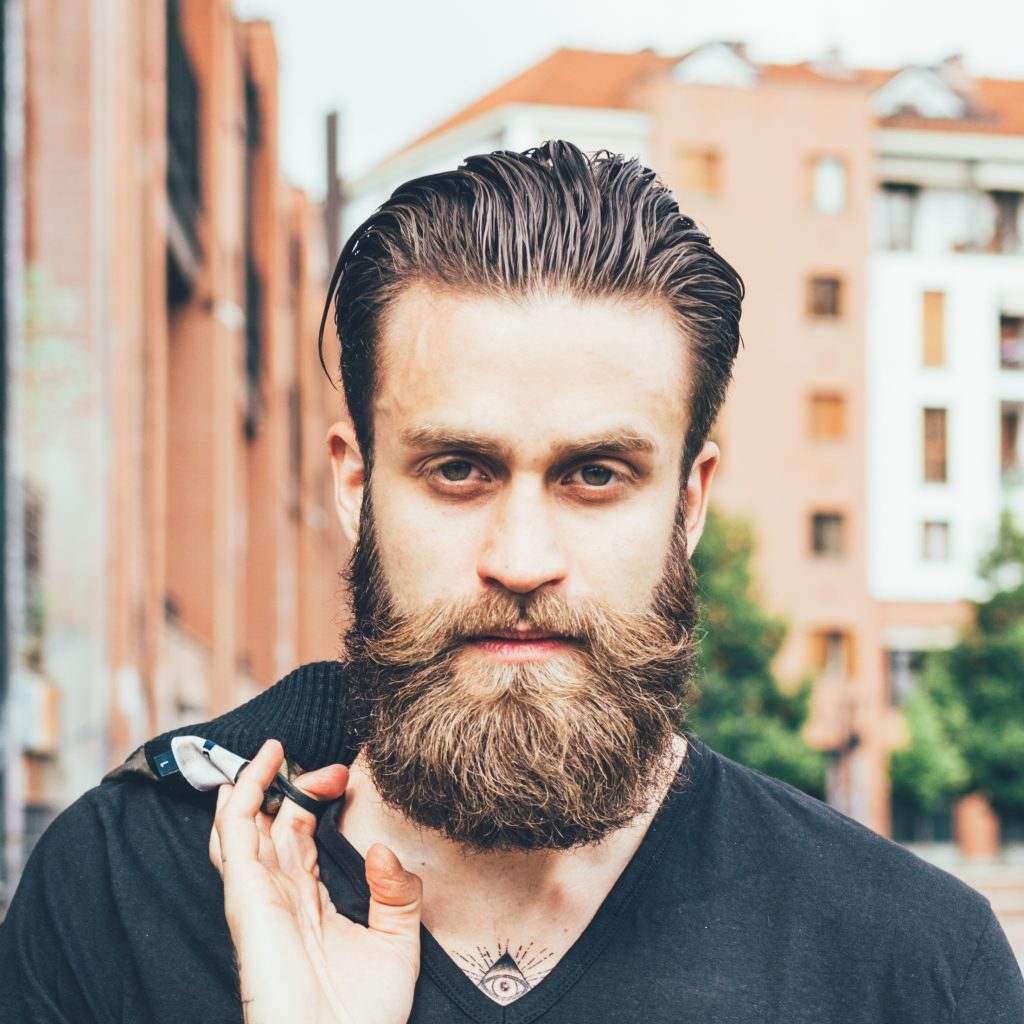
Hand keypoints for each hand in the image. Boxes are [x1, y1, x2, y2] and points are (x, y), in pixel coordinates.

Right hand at [209, 738, 421, 1023]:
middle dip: (295, 786)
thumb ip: (396, 893)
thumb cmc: (364, 1017)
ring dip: (255, 784)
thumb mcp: (398, 942)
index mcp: (309, 905)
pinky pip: (233, 841)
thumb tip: (383, 848)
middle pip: (273, 825)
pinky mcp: (248, 902)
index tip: (343, 778)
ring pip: (242, 827)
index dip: (316, 801)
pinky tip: (249, 774)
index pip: (300, 838)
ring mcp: (259, 898)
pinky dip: (238, 802)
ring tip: (273, 751)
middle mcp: (279, 897)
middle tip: (329, 768)